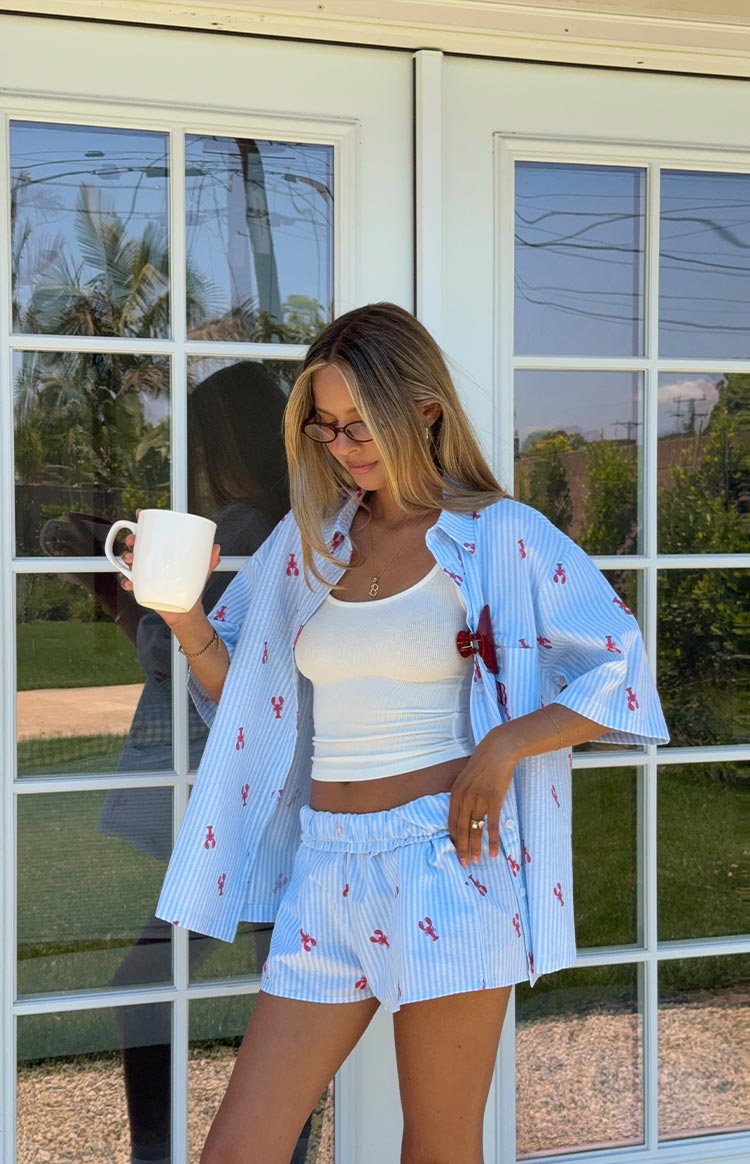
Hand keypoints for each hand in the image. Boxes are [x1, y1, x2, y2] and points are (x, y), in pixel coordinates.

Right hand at [120, 509, 221, 627]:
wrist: (186, 611)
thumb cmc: (191, 587)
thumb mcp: (201, 572)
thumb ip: (209, 561)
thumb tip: (217, 548)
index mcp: (164, 553)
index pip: (152, 535)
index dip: (143, 523)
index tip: (140, 514)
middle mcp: (152, 561)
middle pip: (136, 546)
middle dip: (131, 540)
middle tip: (133, 541)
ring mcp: (145, 574)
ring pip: (129, 562)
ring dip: (126, 558)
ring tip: (131, 560)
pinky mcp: (141, 588)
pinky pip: (129, 582)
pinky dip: (127, 581)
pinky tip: (130, 582)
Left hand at [448, 728, 516, 867]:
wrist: (499, 749)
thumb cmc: (484, 762)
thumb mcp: (466, 776)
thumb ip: (463, 792)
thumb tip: (463, 809)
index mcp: (455, 792)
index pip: (451, 820)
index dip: (453, 837)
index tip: (455, 849)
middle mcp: (464, 798)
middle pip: (461, 828)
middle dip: (461, 848)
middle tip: (463, 863)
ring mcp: (479, 799)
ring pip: (474, 829)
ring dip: (475, 847)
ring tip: (475, 861)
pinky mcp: (494, 800)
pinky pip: (491, 825)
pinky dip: (492, 840)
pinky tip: (493, 852)